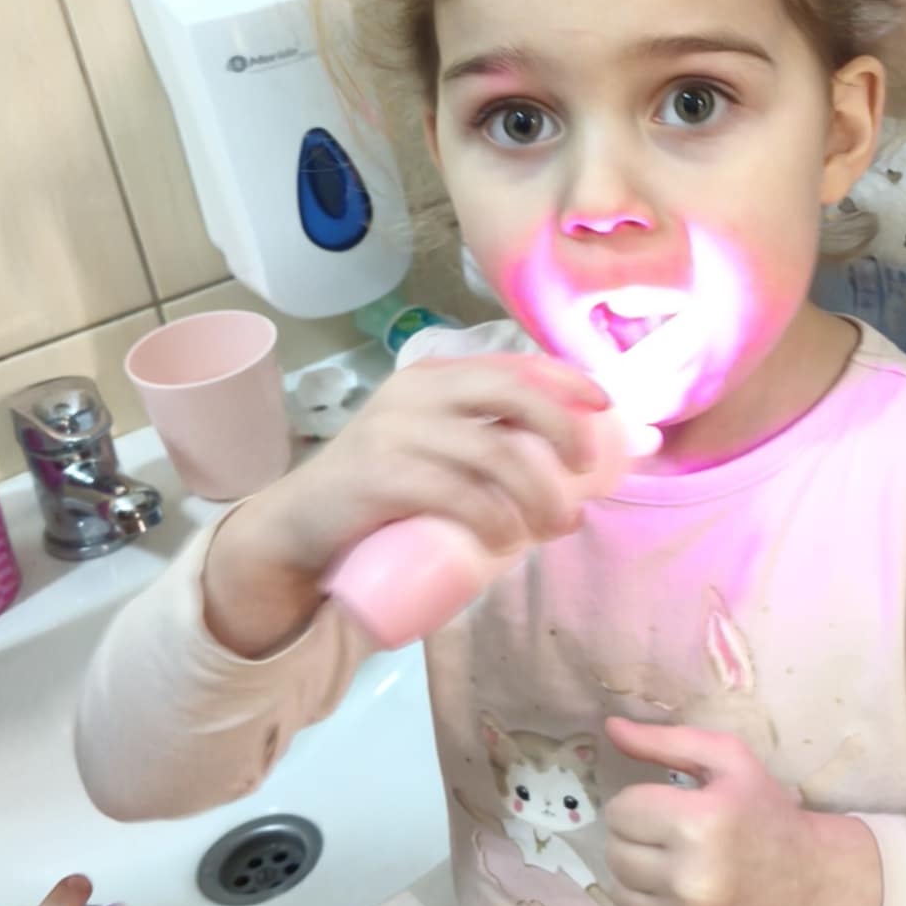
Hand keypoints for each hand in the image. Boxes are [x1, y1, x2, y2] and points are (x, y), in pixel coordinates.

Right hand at [206, 353, 609, 656]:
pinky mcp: (379, 476)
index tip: (607, 406)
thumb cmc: (381, 497)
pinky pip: (454, 493)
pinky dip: (492, 519)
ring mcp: (394, 431)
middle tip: (585, 473)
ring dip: (537, 494)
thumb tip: (575, 482)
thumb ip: (484, 453)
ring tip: (555, 526)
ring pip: (492, 452)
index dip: (566, 380)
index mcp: (433, 379)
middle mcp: (415, 394)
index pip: (512, 364)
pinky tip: (508, 541)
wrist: (298, 529)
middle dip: (562, 429)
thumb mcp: (433, 456)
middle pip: (510, 394)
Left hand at [604, 720, 881, 905]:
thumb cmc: (767, 816)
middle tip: (679, 844)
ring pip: (621, 895)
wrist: (814, 888)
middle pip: (615, 853)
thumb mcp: (729, 762)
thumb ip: (666, 741)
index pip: (620, 811)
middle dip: (640, 842)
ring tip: (685, 874)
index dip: (643, 806)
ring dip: (644, 882)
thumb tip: (609, 728)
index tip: (673, 812)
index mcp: (700, 823)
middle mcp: (690, 880)